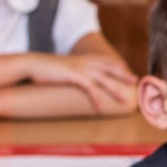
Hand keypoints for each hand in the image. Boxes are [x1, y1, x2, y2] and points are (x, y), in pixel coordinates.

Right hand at [19, 53, 138, 111]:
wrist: (31, 64)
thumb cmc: (44, 68)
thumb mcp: (60, 66)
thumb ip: (70, 69)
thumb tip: (72, 74)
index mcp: (80, 58)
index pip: (102, 59)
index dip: (114, 62)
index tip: (124, 66)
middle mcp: (83, 61)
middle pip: (108, 68)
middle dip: (122, 74)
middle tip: (135, 80)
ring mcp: (79, 68)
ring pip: (103, 79)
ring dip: (115, 90)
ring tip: (124, 99)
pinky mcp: (73, 76)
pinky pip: (89, 89)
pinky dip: (96, 99)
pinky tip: (100, 108)